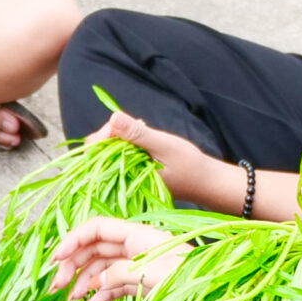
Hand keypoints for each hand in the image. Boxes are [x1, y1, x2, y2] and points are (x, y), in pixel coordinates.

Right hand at [48, 217, 180, 300]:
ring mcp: (142, 266)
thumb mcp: (153, 275)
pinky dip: (100, 295)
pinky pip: (116, 286)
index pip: (97, 228)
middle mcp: (138, 247)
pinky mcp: (147, 285)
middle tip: (56, 286)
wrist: (222, 299)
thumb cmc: (193, 282)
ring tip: (70, 300)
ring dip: (84, 282)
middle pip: (96, 249)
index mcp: (140, 235)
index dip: (73, 240)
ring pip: (103, 269)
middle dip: (73, 265)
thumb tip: (95, 282)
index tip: (55, 260)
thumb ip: (119, 274)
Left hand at [85, 112, 222, 205]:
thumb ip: (136, 134)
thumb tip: (112, 117)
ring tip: (142, 130)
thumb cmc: (189, 166)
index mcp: (123, 176)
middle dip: (113, 133)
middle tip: (135, 125)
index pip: (95, 153)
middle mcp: (121, 178)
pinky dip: (130, 141)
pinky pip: (122, 153)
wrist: (207, 182)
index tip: (120, 123)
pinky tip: (144, 137)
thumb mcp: (163, 145)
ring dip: (122, 136)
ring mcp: (127, 175)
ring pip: (110, 150)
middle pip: (98, 151)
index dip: (104, 134)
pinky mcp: (135, 171)